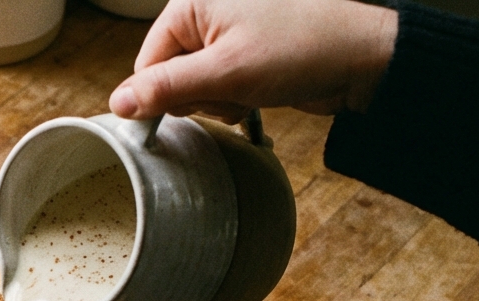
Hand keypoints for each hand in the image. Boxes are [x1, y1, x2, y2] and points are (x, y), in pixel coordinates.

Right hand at [109, 0, 397, 122]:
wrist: (360, 59)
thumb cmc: (300, 50)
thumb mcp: (224, 74)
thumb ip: (166, 89)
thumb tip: (118, 103)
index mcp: (192, 2)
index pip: (148, 63)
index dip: (160, 95)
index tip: (184, 111)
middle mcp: (206, 11)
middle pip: (169, 75)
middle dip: (196, 96)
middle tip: (230, 92)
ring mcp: (227, 32)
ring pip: (193, 86)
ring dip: (216, 101)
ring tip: (248, 91)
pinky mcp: (244, 52)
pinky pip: (217, 87)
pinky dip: (231, 99)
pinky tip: (256, 94)